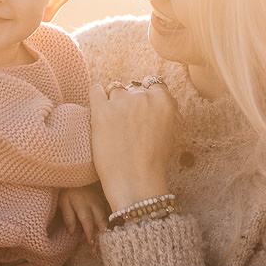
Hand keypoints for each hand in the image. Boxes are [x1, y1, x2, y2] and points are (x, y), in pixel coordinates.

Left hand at [60, 182, 109, 245]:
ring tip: (102, 245)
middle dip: (101, 236)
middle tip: (99, 249)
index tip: (91, 244)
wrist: (77, 174)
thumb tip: (72, 233)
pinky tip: (103, 233)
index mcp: (83, 205)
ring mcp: (100, 203)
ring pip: (105, 219)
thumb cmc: (68, 189)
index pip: (88, 222)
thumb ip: (68, 217)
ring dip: (104, 232)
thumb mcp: (63, 201)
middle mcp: (94, 205)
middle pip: (101, 222)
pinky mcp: (103, 202)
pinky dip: (105, 225)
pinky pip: (106, 215)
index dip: (90, 234)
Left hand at [89, 81, 177, 213]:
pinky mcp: (100, 110)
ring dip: (113, 100)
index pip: (154, 83)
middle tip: (125, 121)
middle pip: (133, 87)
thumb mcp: (170, 133)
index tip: (140, 107)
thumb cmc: (153, 163)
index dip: (146, 95)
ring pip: (114, 88)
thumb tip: (155, 97)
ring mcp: (121, 102)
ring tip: (112, 120)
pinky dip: (97, 96)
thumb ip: (164, 111)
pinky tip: (98, 109)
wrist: (135, 182)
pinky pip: (95, 90)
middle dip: (129, 100)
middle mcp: (143, 97)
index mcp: (163, 100)